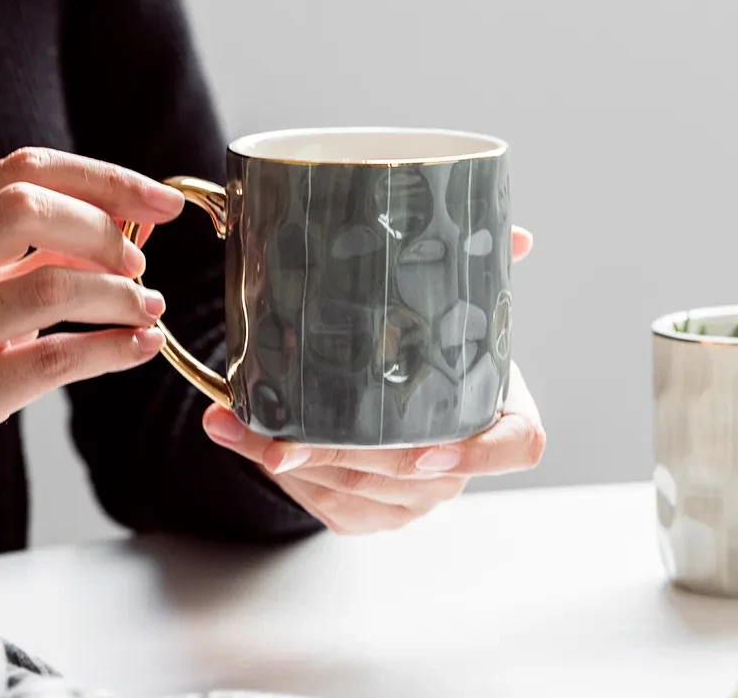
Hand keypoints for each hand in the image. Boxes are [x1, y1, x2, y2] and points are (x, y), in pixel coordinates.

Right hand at [0, 147, 182, 521]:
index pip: (22, 170)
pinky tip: (143, 345)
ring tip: (149, 310)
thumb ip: (50, 250)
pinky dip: (114, 347)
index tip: (165, 202)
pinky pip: (53, 360)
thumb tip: (132, 219)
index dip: (106, 180)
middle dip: (103, 230)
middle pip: (22, 209)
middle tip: (138, 265)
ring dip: (119, 296)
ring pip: (47, 287)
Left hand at [203, 226, 543, 534]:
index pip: (517, 448)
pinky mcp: (368, 514)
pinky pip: (321, 501)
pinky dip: (276, 471)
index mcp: (498, 419)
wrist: (403, 393)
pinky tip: (239, 439)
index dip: (478, 455)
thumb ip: (479, 271)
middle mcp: (456, 468)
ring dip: (283, 462)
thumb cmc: (434, 352)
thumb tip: (519, 235)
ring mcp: (412, 499)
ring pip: (351, 493)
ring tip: (231, 425)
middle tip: (281, 439)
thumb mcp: (456, 313)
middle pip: (405, 477)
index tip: (426, 449)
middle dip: (336, 459)